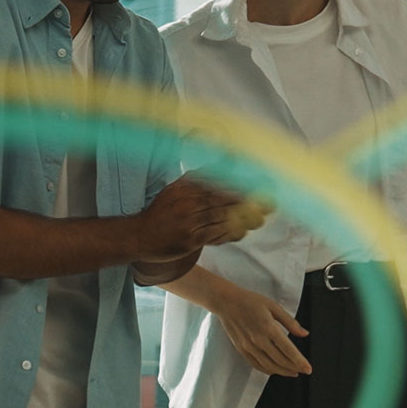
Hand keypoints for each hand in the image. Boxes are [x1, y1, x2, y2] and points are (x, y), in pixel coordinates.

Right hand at [138, 176, 252, 259]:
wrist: (139, 236)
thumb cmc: (160, 214)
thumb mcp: (175, 190)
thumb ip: (196, 181)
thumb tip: (221, 168)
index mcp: (185, 185)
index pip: (217, 179)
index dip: (239, 181)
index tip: (257, 180)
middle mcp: (187, 200)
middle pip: (223, 197)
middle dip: (247, 199)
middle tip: (268, 199)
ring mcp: (188, 220)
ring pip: (222, 216)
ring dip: (244, 217)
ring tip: (261, 216)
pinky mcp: (190, 239)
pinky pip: (215, 234)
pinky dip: (230, 232)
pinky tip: (242, 231)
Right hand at [212, 284, 311, 378]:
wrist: (226, 302)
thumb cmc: (249, 301)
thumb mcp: (273, 306)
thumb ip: (290, 322)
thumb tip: (304, 333)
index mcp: (269, 328)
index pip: (288, 350)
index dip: (300, 361)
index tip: (308, 368)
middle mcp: (258, 340)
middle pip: (280, 360)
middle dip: (294, 368)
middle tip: (303, 370)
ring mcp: (249, 346)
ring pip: (269, 366)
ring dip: (282, 371)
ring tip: (292, 372)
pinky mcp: (242, 349)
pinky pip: (256, 365)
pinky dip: (267, 370)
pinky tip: (274, 370)